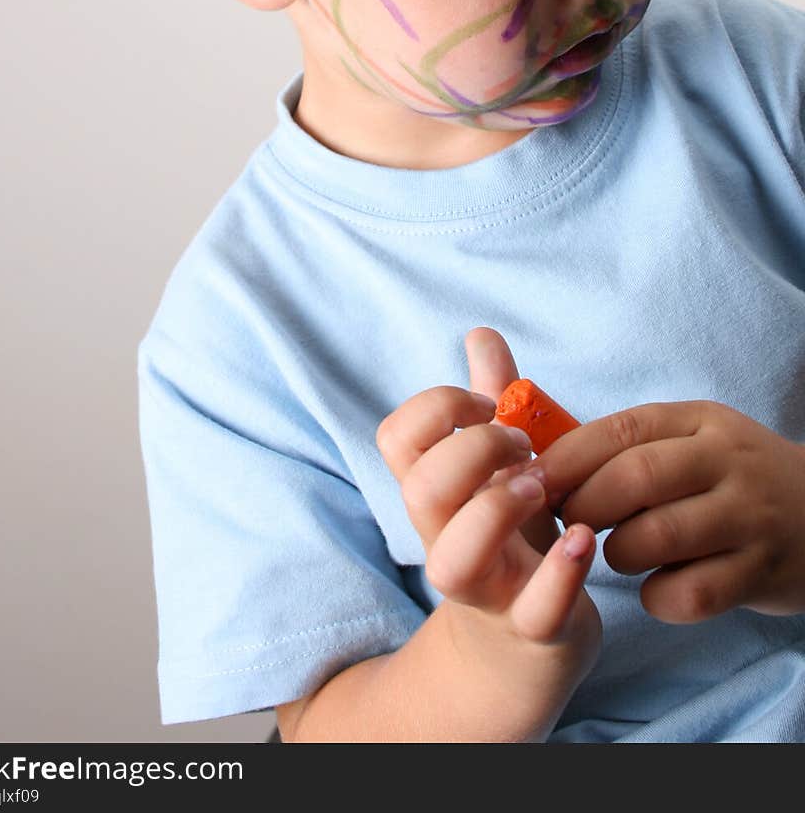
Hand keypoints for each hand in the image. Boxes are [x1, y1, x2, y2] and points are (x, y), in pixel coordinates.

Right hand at [377, 327, 600, 670]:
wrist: (523, 649)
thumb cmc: (511, 540)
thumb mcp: (499, 469)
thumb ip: (493, 401)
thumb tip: (480, 333)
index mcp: (436, 494)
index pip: (396, 439)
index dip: (437, 408)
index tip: (486, 407)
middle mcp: (447, 540)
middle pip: (421, 490)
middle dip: (473, 451)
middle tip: (522, 446)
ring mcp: (487, 589)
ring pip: (453, 561)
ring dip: (498, 510)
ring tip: (542, 488)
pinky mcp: (534, 630)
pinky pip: (535, 611)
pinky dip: (560, 574)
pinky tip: (584, 540)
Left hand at [524, 400, 804, 622]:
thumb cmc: (730, 478)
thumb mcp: (692, 438)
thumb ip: (629, 444)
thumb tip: (539, 459)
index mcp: (700, 421)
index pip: (622, 429)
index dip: (567, 457)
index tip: (532, 480)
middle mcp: (727, 462)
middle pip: (636, 479)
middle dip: (585, 504)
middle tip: (568, 523)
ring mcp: (748, 518)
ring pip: (657, 537)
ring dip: (618, 552)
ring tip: (616, 553)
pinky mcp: (761, 574)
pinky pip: (689, 594)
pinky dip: (657, 597)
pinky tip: (656, 587)